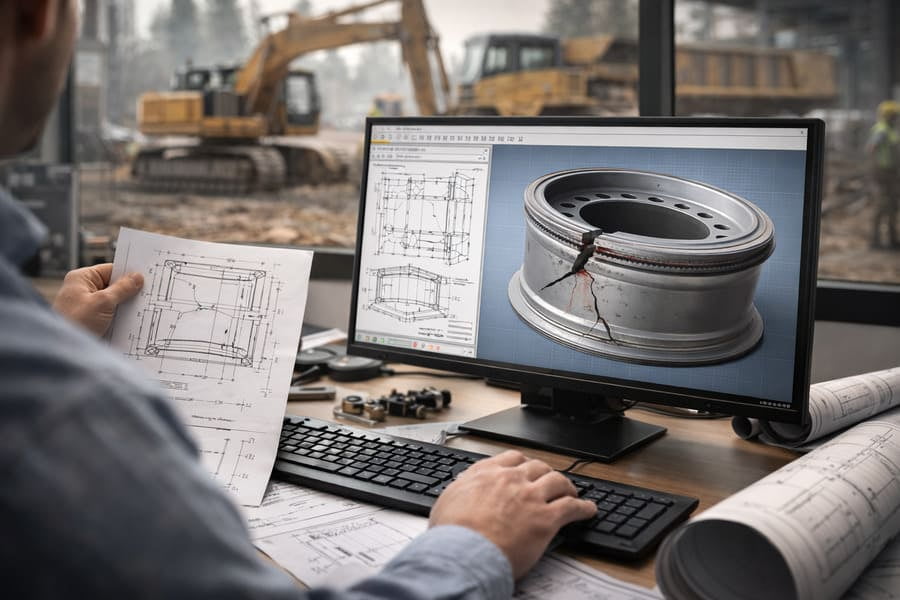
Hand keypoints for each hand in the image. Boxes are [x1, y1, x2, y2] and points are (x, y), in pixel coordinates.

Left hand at [53, 264, 143, 336]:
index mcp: (81, 279)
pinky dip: (119, 317)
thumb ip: (122, 289)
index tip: (145, 279)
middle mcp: (82, 290)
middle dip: (128, 292)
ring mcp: (86, 306)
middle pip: (113, 286)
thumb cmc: (74, 323)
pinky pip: (109, 314)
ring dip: (124, 307)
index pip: (110, 270)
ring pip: (113, 301)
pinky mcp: (90, 320)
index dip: (128, 274)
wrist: (63, 351)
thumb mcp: (103, 302)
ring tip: (138, 310)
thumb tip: (136, 278)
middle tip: (145, 296)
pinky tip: (130, 322)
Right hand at [429, 450, 595, 578]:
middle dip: (547, 473)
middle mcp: (511, 480)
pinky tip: (589, 510)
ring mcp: (530, 497)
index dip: (523, 463)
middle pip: (538, 467)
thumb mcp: (447, 500)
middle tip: (551, 481)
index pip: (511, 458)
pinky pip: (572, 507)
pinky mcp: (546, 518)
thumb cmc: (452, 533)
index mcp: (487, 474)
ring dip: (568, 486)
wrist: (463, 552)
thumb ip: (460, 489)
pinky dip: (584, 507)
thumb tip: (460, 488)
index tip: (527, 468)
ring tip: (573, 492)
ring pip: (558, 481)